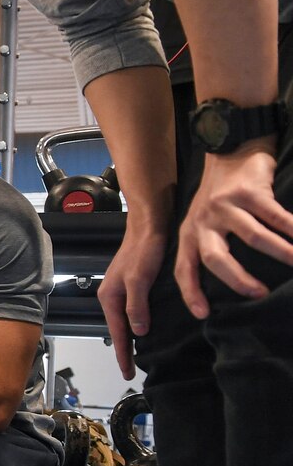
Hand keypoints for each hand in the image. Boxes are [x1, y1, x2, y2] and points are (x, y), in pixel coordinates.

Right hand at [97, 216, 168, 378]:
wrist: (150, 224)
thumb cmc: (144, 249)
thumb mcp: (140, 279)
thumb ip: (136, 306)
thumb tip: (137, 332)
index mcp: (110, 297)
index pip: (117, 333)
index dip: (123, 355)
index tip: (127, 374)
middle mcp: (113, 295)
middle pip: (118, 329)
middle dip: (123, 351)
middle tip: (130, 371)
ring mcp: (123, 290)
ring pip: (125, 321)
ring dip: (130, 339)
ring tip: (136, 355)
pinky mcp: (134, 284)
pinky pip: (133, 311)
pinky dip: (137, 324)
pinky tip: (144, 328)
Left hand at [175, 145, 292, 317]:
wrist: (231, 151)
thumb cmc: (221, 197)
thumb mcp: (204, 222)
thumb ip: (210, 247)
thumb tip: (231, 282)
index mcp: (190, 233)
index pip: (184, 268)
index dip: (191, 291)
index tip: (203, 314)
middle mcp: (203, 221)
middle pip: (214, 257)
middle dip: (236, 279)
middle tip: (258, 294)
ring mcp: (225, 206)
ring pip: (254, 237)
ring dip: (280, 253)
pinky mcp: (249, 192)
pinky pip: (275, 216)